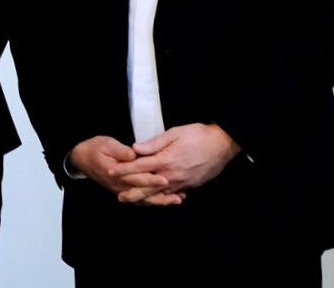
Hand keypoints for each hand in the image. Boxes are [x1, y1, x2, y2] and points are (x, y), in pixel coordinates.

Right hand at [67, 135, 176, 204]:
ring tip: (178, 200)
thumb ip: (120, 150)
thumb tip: (133, 154)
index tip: (165, 179)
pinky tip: (168, 199)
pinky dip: (154, 201)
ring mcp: (122, 190)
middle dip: (161, 194)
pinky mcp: (124, 191)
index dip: (151, 179)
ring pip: (143, 199)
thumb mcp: (106, 144)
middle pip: (143, 192)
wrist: (81, 158)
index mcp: (115, 173)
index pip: (136, 178)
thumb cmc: (95, 148)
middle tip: (178, 195)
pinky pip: (141, 199)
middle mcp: (119, 185)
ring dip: (161, 201)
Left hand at [108, 123, 239, 203]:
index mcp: (166, 160)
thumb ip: (153, 143)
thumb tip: (135, 149)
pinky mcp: (190, 186)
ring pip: (160, 194)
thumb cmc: (198, 135)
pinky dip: (162, 198)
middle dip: (132, 192)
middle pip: (148, 187)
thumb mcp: (174, 133)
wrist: (222, 145)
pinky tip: (155, 199)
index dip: (124, 170)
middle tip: (119, 197)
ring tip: (134, 201)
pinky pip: (172, 194)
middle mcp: (172, 175)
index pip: (139, 167)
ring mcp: (182, 182)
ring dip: (146, 198)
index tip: (110, 172)